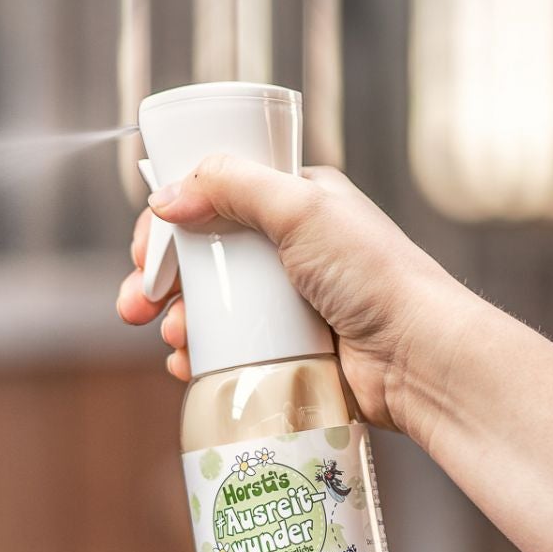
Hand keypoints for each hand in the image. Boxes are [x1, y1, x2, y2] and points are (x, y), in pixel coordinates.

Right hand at [114, 156, 487, 438]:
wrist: (417, 358)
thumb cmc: (373, 275)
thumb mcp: (301, 208)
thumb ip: (231, 187)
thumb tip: (166, 196)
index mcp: (296, 203)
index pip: (215, 199)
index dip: (171, 222)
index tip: (144, 250)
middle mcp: (290, 249)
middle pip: (202, 257)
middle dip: (160, 280)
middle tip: (135, 305)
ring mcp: (287, 303)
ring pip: (209, 307)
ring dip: (177, 321)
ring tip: (174, 339)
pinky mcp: (287, 350)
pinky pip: (227, 350)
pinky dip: (200, 356)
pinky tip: (188, 364)